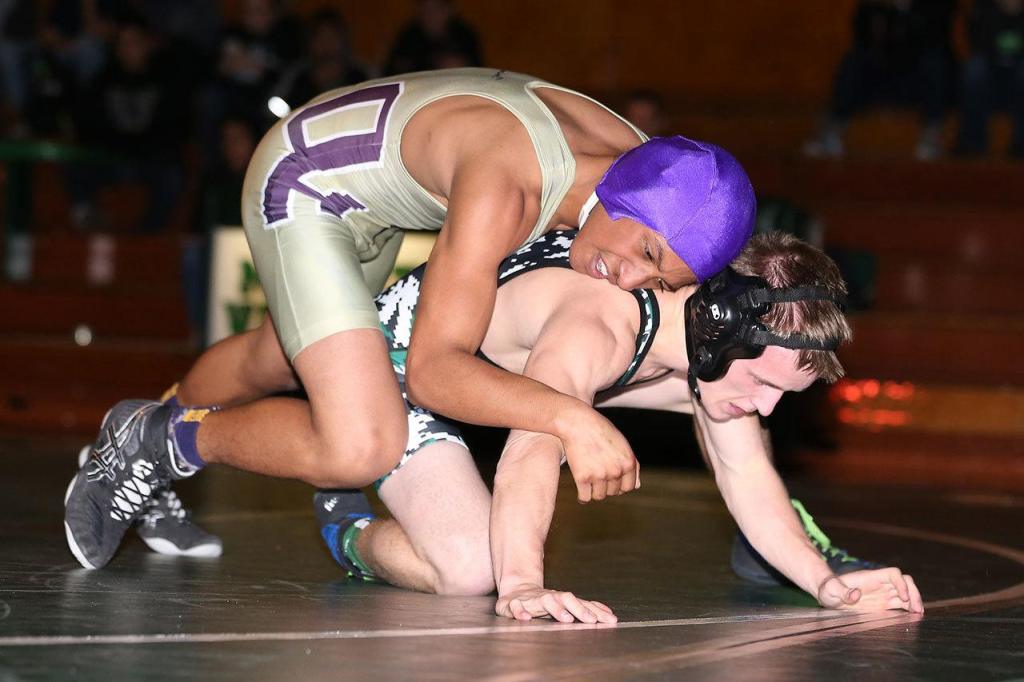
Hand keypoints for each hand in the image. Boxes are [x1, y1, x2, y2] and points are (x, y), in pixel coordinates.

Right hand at [496, 584, 617, 623]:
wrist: (516, 592)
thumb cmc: (544, 602)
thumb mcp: (565, 605)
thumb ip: (586, 608)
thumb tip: (610, 615)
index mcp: (561, 599)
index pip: (580, 602)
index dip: (593, 611)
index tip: (607, 620)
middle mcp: (548, 597)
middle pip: (565, 599)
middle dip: (579, 609)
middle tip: (591, 620)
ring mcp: (530, 600)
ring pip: (544, 601)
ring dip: (555, 609)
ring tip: (566, 619)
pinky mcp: (511, 604)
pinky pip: (514, 606)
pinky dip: (519, 611)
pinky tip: (526, 618)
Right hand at [559, 406, 638, 502]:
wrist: (578, 422)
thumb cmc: (600, 431)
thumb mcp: (622, 444)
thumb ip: (632, 464)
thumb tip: (636, 486)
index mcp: (628, 463)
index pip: (628, 487)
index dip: (619, 485)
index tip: (611, 481)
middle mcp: (616, 471)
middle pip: (612, 492)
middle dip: (606, 486)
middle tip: (596, 474)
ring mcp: (599, 475)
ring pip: (599, 496)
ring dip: (594, 491)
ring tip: (589, 482)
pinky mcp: (582, 477)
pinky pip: (585, 498)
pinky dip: (582, 497)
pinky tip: (581, 491)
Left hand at [817, 568, 923, 613]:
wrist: (828, 594)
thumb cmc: (828, 590)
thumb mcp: (830, 590)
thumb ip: (841, 591)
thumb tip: (855, 595)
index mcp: (870, 578)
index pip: (892, 574)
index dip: (901, 583)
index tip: (903, 597)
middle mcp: (880, 584)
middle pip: (905, 581)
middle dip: (913, 593)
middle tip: (917, 610)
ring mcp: (883, 593)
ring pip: (906, 592)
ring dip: (915, 601)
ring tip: (918, 615)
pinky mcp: (883, 604)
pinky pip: (902, 604)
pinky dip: (909, 609)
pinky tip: (913, 617)